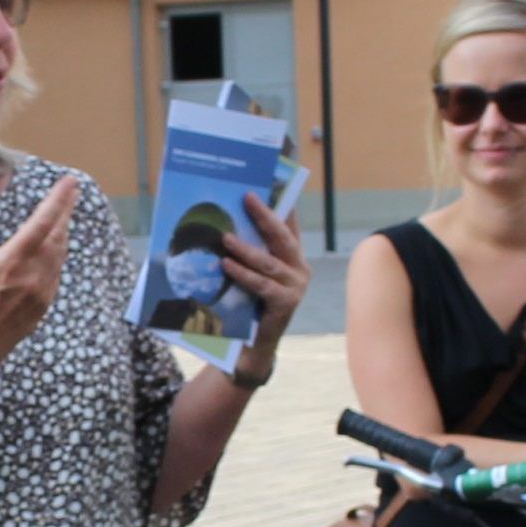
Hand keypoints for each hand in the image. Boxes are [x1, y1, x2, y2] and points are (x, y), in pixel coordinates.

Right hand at [0, 176, 80, 368]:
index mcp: (13, 259)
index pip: (43, 221)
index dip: (59, 199)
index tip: (70, 182)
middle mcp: (33, 273)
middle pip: (58, 234)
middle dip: (66, 211)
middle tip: (72, 193)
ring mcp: (42, 290)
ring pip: (60, 254)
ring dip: (63, 233)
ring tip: (65, 218)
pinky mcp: (44, 304)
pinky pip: (56, 273)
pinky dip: (57, 256)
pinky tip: (54, 251)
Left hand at [217, 191, 312, 359]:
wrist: (254, 344)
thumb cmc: (249, 304)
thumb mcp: (252, 272)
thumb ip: (249, 251)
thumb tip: (228, 222)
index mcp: (293, 257)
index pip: (289, 224)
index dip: (282, 203)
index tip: (271, 181)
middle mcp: (300, 268)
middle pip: (282, 236)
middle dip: (265, 215)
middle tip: (248, 197)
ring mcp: (296, 286)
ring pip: (268, 261)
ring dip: (245, 248)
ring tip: (225, 238)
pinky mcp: (287, 302)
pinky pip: (262, 284)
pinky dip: (242, 274)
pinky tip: (227, 265)